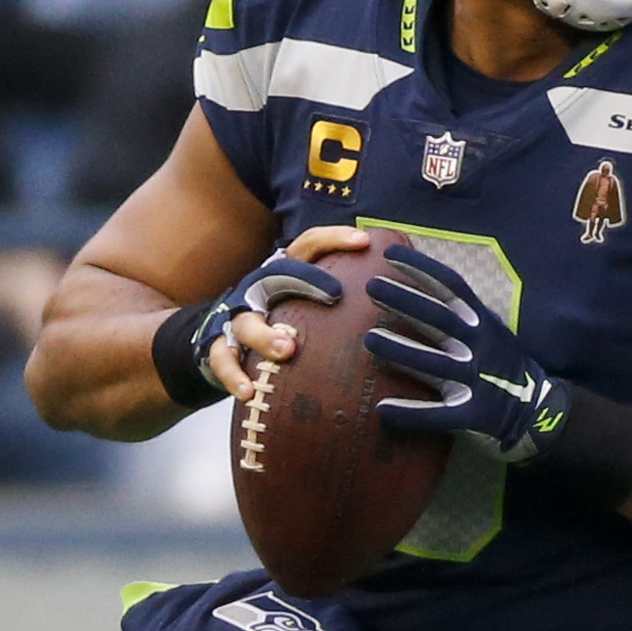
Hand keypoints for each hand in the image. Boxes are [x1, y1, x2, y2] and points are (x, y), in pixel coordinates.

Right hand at [196, 239, 352, 401]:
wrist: (225, 343)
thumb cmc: (286, 324)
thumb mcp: (311, 306)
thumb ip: (347, 303)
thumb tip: (411, 303)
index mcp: (286, 274)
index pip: (309, 246)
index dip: (334, 238)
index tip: (365, 242)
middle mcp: (262, 290)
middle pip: (278, 275)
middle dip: (305, 281)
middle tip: (334, 294)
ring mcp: (239, 318)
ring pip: (247, 320)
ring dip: (265, 335)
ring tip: (286, 350)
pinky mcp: (220, 347)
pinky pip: (222, 359)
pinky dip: (233, 375)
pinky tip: (249, 392)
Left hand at [361, 242, 567, 461]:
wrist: (539, 412)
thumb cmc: (505, 368)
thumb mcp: (492, 332)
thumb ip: (464, 317)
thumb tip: (421, 290)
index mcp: (483, 325)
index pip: (451, 288)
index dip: (421, 268)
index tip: (390, 253)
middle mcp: (479, 348)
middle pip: (437, 319)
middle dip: (404, 300)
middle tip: (372, 287)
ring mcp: (476, 382)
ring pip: (432, 363)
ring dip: (400, 350)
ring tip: (370, 338)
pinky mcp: (473, 416)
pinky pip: (436, 415)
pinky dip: (410, 413)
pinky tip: (382, 410)